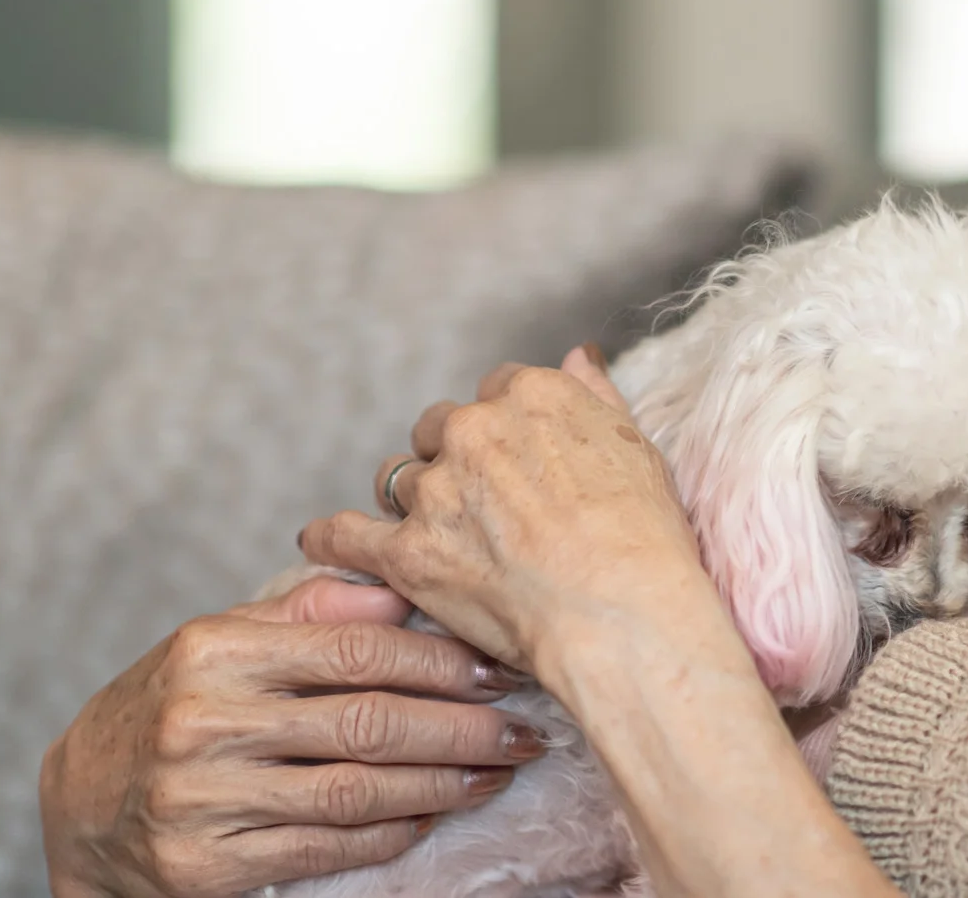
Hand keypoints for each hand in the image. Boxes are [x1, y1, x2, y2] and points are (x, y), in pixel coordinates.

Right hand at [39, 576, 546, 897]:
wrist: (77, 805)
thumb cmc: (174, 705)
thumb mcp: (222, 641)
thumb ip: (310, 611)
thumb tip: (399, 589)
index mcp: (214, 651)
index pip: (355, 650)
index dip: (441, 661)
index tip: (501, 667)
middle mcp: (203, 724)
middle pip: (367, 723)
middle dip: (461, 728)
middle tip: (524, 728)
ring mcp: (202, 801)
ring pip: (354, 792)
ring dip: (442, 785)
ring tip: (497, 772)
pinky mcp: (205, 867)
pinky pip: (324, 849)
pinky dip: (388, 832)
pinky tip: (431, 815)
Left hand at [314, 352, 899, 897]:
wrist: (620, 612)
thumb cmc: (644, 537)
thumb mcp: (637, 447)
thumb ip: (596, 396)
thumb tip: (578, 355)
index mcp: (532, 395)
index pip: (498, 391)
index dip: (506, 429)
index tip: (515, 459)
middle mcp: (475, 429)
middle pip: (441, 429)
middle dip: (453, 459)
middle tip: (480, 504)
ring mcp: (435, 489)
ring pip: (399, 478)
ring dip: (413, 501)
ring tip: (434, 536)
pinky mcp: (406, 551)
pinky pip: (347, 534)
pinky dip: (332, 538)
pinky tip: (323, 540)